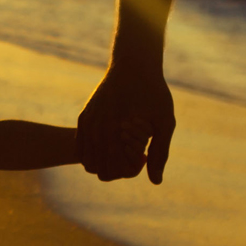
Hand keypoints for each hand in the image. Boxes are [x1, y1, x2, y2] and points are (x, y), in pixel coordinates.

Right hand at [78, 61, 175, 183]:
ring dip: (104, 162)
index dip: (131, 170)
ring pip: (87, 161)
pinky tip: (114, 141)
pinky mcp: (84, 117)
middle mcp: (96, 128)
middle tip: (134, 154)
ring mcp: (87, 122)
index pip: (113, 170)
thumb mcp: (164, 122)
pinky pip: (81, 147)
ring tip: (123, 149)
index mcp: (114, 131)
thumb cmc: (154, 92)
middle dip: (117, 169)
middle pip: (99, 170)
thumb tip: (155, 182)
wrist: (134, 64)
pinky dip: (95, 152)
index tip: (143, 155)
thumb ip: (160, 153)